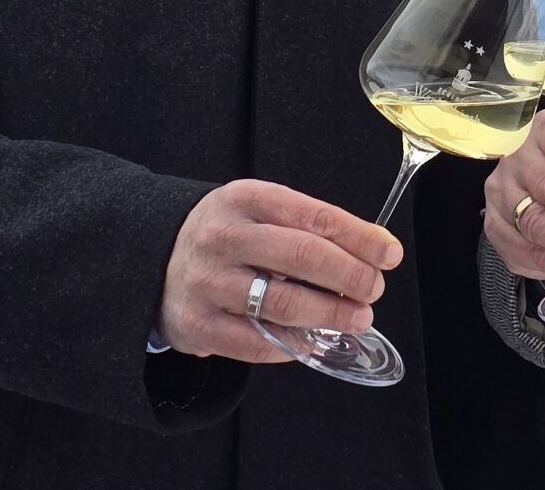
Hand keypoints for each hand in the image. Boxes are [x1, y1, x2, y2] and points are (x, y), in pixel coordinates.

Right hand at [155, 179, 401, 361]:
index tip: (390, 254)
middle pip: (305, 257)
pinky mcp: (198, 324)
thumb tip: (373, 251)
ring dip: (331, 315)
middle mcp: (224, 237)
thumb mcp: (259, 211)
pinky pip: (257, 342)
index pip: (317, 217)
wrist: (154, 260)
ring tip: (356, 319)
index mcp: (246, 199)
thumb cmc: (227, 236)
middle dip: (352, 277)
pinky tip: (314, 341)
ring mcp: (208, 282)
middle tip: (373, 290)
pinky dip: (294, 345)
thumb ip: (308, 225)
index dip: (361, 238)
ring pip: (284, 303)